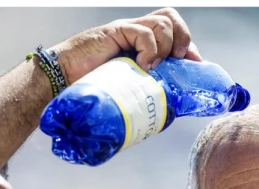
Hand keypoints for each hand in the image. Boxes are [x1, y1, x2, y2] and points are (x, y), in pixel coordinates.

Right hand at [54, 7, 201, 84]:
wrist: (65, 80)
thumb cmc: (97, 88)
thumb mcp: (133, 88)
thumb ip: (151, 86)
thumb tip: (177, 102)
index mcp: (144, 45)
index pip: (175, 32)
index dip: (189, 46)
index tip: (194, 66)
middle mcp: (138, 33)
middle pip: (171, 17)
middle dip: (183, 38)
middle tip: (176, 61)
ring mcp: (127, 30)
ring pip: (162, 21)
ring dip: (166, 45)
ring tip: (154, 67)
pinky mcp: (116, 31)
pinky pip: (143, 31)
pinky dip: (150, 50)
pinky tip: (142, 66)